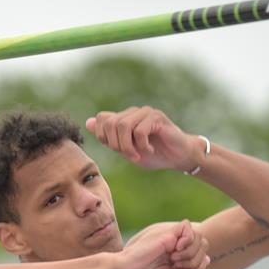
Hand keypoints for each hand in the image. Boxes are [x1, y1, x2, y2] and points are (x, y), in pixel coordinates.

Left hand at [85, 106, 201, 171]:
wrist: (179, 157)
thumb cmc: (155, 154)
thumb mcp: (127, 150)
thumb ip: (109, 138)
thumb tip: (88, 122)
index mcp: (125, 118)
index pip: (102, 119)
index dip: (104, 136)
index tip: (116, 150)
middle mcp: (134, 112)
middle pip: (111, 123)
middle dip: (116, 144)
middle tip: (130, 156)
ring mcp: (146, 113)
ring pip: (123, 126)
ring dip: (128, 146)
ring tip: (138, 155)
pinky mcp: (157, 118)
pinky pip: (139, 131)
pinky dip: (142, 145)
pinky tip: (150, 150)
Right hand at [114, 220, 209, 268]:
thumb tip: (207, 259)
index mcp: (178, 258)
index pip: (203, 256)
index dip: (201, 267)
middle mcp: (177, 247)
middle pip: (204, 245)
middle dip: (198, 260)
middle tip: (181, 268)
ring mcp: (173, 239)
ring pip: (199, 236)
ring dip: (192, 252)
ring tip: (175, 260)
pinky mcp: (167, 233)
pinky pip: (189, 228)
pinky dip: (187, 241)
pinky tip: (175, 251)